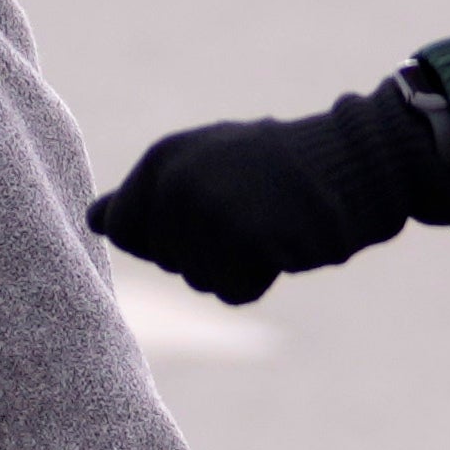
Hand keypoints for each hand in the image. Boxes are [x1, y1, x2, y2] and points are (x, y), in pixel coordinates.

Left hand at [87, 77, 449, 306]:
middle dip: (205, 251)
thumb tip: (92, 220)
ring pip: (198, 280)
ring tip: (268, 222)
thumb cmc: (278, 169)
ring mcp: (210, 210)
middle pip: (165, 261)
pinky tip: (283, 242)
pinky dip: (259, 279)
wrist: (357, 161)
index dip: (167, 234)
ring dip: (234, 265)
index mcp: (163, 158)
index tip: (209, 206)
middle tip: (250, 212)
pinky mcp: (246, 238)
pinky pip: (234, 291)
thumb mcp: (206, 166)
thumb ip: (148, 196)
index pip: (124, 232)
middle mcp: (177, 181)